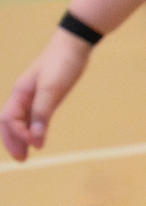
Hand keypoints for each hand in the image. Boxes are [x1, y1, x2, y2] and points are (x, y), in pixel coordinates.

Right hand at [1, 28, 93, 160]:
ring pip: (21, 119)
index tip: (36, 147)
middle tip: (21, 161)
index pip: (11, 119)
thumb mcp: (53, 89)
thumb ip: (42, 113)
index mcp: (20, 92)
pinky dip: (33, 127)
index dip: (19, 135)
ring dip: (22, 137)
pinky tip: (39, 136)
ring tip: (27, 154)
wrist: (75, 44)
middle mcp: (23, 94)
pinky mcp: (46, 94)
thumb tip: (35, 138)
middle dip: (13, 141)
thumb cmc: (62, 64)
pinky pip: (33, 114)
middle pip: (10, 121)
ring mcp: (33, 94)